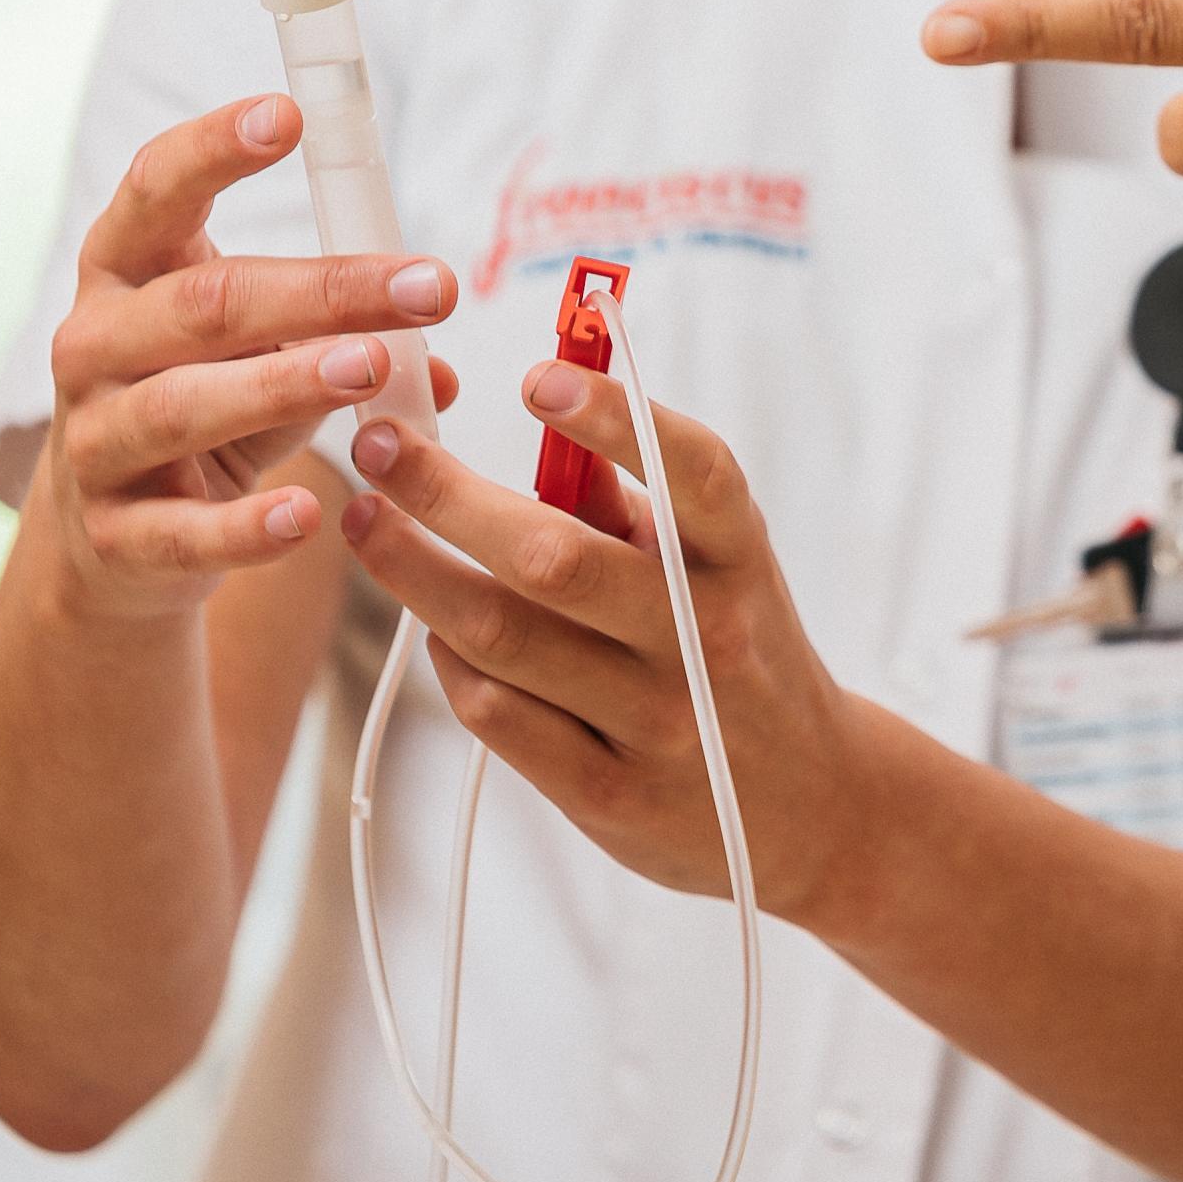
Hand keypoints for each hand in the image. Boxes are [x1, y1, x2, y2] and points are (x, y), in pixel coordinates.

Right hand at [33, 95, 460, 623]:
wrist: (115, 540)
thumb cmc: (206, 408)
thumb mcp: (261, 353)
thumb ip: (346, 337)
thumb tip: (443, 362)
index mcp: (126, 271)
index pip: (154, 190)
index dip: (212, 149)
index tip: (289, 114)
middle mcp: (95, 344)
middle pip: (205, 304)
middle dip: (323, 291)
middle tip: (429, 287)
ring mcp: (94, 440)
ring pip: (186, 404)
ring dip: (287, 384)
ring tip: (373, 369)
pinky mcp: (113, 534)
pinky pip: (184, 530)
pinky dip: (247, 524)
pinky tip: (308, 511)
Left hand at [336, 360, 878, 921]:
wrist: (814, 805)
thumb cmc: (742, 653)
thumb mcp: (719, 566)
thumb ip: (636, 501)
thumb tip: (550, 416)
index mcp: (740, 561)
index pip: (691, 473)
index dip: (615, 419)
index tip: (536, 376)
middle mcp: (704, 639)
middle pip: (554, 559)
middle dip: (447, 495)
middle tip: (379, 446)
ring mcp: (657, 723)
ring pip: (506, 637)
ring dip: (418, 572)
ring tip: (367, 523)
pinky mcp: (609, 795)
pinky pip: (499, 715)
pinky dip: (451, 660)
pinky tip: (433, 626)